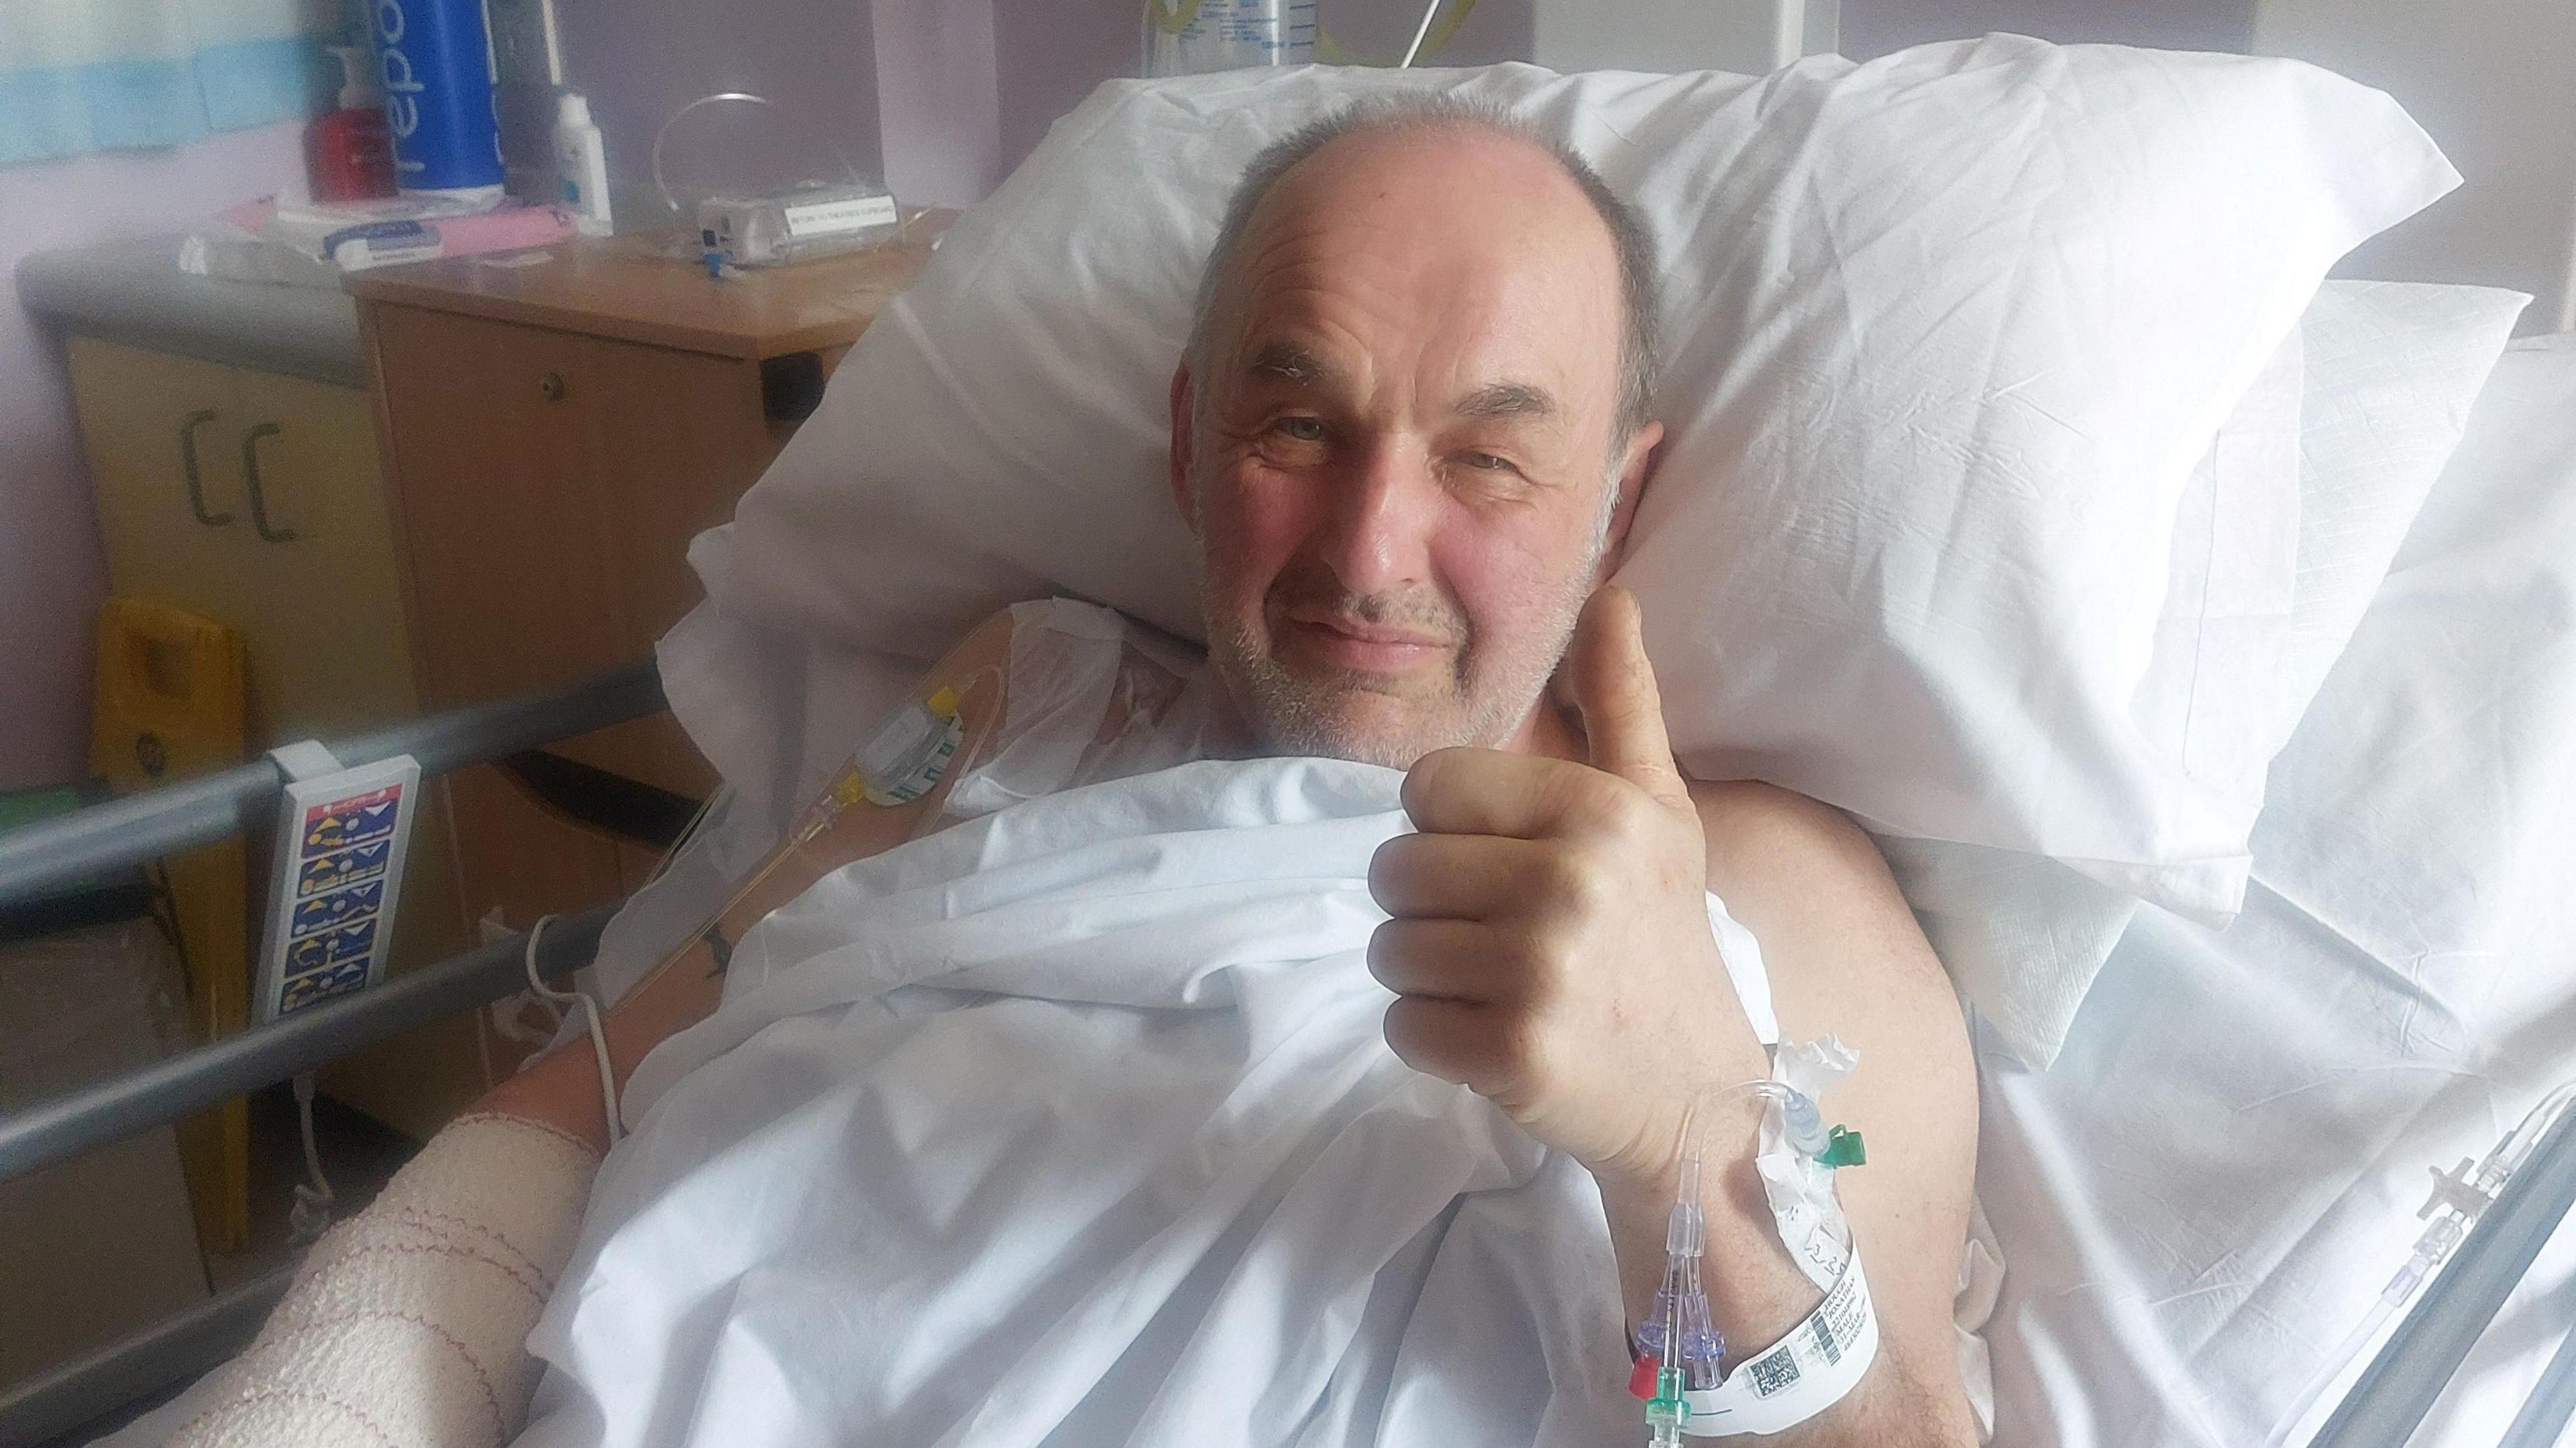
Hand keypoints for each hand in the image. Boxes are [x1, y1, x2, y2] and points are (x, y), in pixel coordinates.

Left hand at [1366, 587, 1770, 1193]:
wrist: (1700, 1097)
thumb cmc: (1660, 940)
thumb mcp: (1659, 811)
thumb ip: (1621, 702)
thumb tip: (1611, 592)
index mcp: (1597, 810)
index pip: (1427, 788)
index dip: (1448, 831)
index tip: (1505, 868)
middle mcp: (1569, 882)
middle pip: (1394, 870)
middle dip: (1429, 909)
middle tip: (1498, 939)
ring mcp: (1539, 972)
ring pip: (1388, 949)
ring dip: (1426, 977)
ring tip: (1499, 987)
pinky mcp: (1511, 1053)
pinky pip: (1400, 1025)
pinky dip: (1432, 1040)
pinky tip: (1495, 1039)